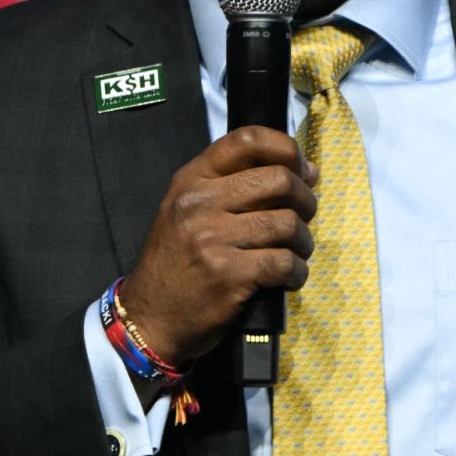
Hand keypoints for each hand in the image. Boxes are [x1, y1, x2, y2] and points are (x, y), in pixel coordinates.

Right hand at [118, 126, 317, 371]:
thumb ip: (233, 186)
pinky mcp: (229, 275)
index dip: (286, 148)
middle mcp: (200, 203)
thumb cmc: (176, 261)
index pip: (247, 139)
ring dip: (303, 241)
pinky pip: (284, 263)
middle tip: (305, 217)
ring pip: (287, 223)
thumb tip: (305, 171)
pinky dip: (297, 272)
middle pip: (279, 180)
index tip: (303, 169)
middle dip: (305, 199)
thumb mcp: (188, 210)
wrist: (149, 315)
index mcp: (192, 179)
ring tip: (296, 252)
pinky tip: (289, 278)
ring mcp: (213, 239)